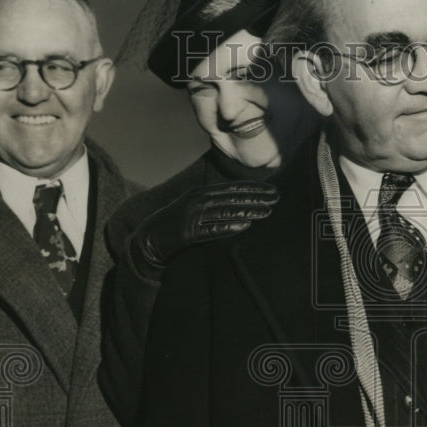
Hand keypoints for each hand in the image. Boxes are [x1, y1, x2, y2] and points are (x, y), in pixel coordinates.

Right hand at [132, 180, 277, 271]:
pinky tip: (245, 226)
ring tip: (266, 211)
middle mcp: (198, 200)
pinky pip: (212, 229)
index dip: (253, 188)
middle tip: (276, 198)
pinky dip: (228, 226)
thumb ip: (216, 203)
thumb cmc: (178, 223)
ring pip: (225, 211)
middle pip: (232, 197)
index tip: (272, 189)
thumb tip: (242, 202)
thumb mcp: (196, 207)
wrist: (150, 238)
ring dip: (248, 210)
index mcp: (202, 192)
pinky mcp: (188, 232)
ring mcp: (192, 215)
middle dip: (256, 197)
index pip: (233, 188)